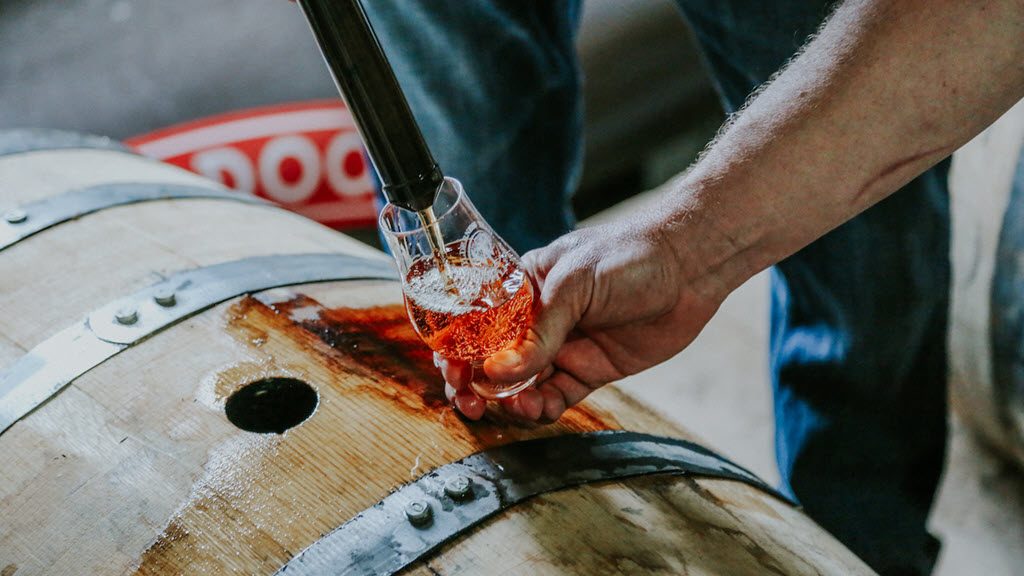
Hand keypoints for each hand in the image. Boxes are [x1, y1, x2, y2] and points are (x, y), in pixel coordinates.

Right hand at [438, 207, 730, 421]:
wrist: (689, 267)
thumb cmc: (629, 256)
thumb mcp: (574, 283)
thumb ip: (539, 331)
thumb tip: (499, 373)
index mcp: (522, 288)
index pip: (476, 321)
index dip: (457, 347)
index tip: (450, 368)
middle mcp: (537, 321)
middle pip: (491, 359)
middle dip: (473, 383)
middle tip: (467, 400)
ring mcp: (562, 347)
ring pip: (520, 385)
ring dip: (506, 400)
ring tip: (509, 404)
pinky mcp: (589, 371)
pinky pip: (555, 397)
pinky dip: (540, 409)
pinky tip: (536, 407)